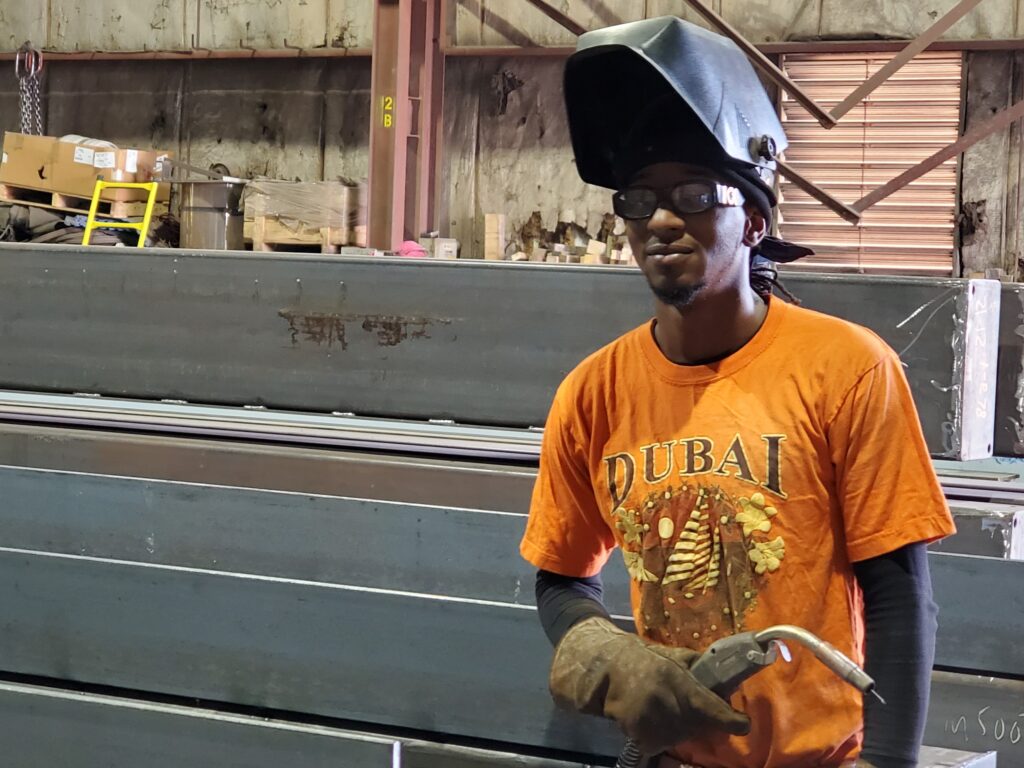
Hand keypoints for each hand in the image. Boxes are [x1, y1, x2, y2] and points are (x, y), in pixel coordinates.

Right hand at [548, 617, 750, 753]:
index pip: (709, 705)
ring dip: (678, 729)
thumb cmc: (638, 658)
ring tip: (666, 711)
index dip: (729, 718)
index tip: (742, 723)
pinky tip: (650, 720)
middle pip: (697, 725)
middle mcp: (663, 699)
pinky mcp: (636, 731)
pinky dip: (657, 736)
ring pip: (678, 737)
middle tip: (694, 709)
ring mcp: (649, 718)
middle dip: (701, 720)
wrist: (601, 668)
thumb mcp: (670, 655)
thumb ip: (696, 666)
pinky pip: (657, 743)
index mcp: (675, 677)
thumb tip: (728, 679)